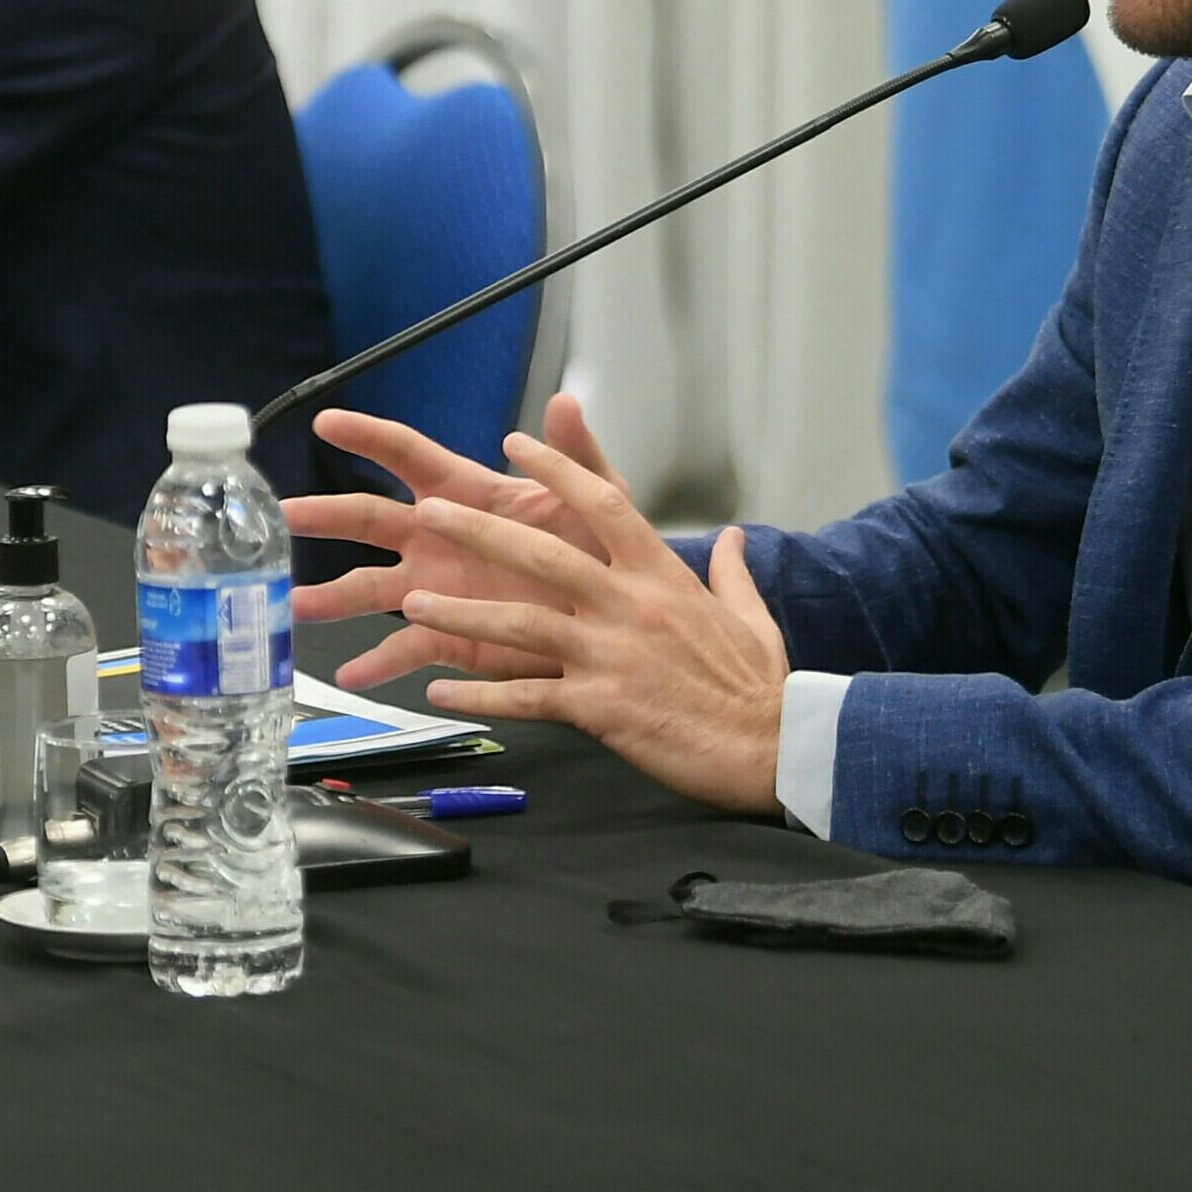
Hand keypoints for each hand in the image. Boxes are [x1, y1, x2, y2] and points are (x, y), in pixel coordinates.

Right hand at [286, 398, 628, 687]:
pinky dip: (377, 663)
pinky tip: (350, 676)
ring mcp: (437, 588)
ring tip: (290, 606)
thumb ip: (575, 455)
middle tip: (282, 514)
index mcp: (466, 493)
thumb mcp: (597, 499)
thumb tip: (565, 400)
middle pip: (368, 518)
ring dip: (330, 597)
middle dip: (324, 514)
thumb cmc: (600, 550)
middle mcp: (438, 537)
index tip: (326, 423)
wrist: (616, 622)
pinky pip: (404, 648)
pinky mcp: (450, 635)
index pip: (407, 455)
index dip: (368, 436)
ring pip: (369, 588)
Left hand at [330, 420, 794, 816]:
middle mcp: (630, 605)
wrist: (778, 746)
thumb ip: (730, 571)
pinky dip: (481, 692)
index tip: (516, 444)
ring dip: (461, 613)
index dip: (557, 470)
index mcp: (662, 575)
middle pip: (542, 555)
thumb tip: (732, 536)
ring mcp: (612, 655)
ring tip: (413, 603)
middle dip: (479, 530)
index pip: (603, 503)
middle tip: (430, 512)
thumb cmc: (761, 685)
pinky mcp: (602, 707)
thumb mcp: (750, 615)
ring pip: (520, 624)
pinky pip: (527, 696)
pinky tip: (442, 687)